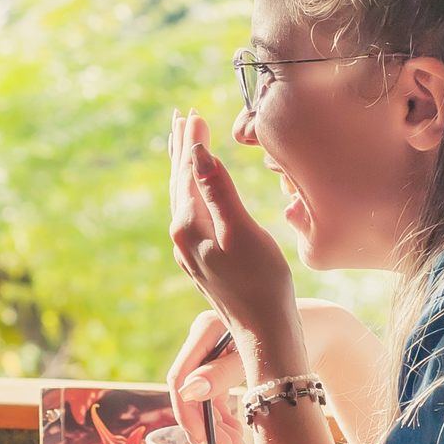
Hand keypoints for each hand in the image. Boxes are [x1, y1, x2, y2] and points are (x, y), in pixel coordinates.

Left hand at [168, 109, 302, 360]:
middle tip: (181, 116)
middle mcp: (182, 239)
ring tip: (183, 144)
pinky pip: (192, 214)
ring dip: (185, 169)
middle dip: (181, 149)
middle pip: (178, 183)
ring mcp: (191, 252)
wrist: (265, 331)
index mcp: (188, 227)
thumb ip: (219, 191)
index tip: (193, 111)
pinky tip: (197, 191)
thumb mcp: (242, 231)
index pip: (186, 173)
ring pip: (183, 199)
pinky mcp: (204, 261)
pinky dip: (193, 192)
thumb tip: (197, 153)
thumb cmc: (262, 282)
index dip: (190, 141)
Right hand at [170, 301, 392, 443]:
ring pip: (201, 398)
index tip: (206, 442)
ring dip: (215, 426)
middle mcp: (204, 339)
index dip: (188, 413)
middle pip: (189, 390)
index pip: (181, 376)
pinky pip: (213, 397)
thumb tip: (188, 392)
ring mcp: (212, 353)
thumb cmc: (293, 339)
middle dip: (205, 425)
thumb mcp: (259, 359)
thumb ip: (222, 374)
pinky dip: (223, 418)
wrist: (319, 331)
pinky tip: (238, 435)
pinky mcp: (222, 365)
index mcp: (207, 329)